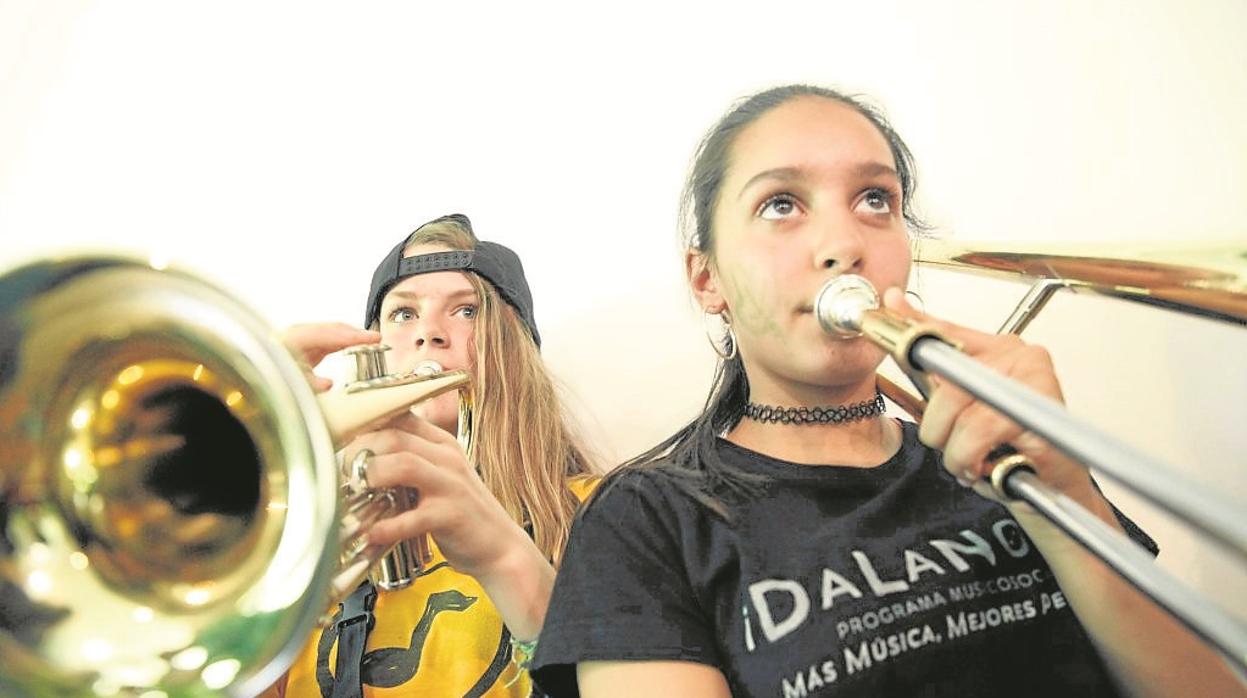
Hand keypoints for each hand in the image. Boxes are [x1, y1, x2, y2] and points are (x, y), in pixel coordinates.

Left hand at [281, 322, 380, 391]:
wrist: (262, 378)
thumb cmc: (272, 380)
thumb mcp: (290, 384)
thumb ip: (310, 384)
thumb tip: (328, 384)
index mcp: (291, 340)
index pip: (326, 334)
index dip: (350, 336)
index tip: (371, 339)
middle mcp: (296, 334)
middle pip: (330, 329)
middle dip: (355, 334)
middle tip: (376, 339)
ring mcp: (302, 337)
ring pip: (332, 332)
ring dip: (352, 337)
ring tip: (372, 342)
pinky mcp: (307, 344)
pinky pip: (330, 338)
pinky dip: (345, 341)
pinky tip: (357, 344)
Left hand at [345, 412, 526, 579]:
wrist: (502, 548)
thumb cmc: (461, 515)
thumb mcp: (438, 478)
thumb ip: (409, 463)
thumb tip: (362, 459)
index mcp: (442, 444)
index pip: (400, 415)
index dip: (366, 423)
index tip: (342, 437)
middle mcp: (447, 458)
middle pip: (395, 436)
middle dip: (361, 450)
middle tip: (343, 471)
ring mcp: (451, 485)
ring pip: (404, 464)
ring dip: (372, 475)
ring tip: (355, 491)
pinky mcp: (452, 515)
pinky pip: (413, 517)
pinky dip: (387, 526)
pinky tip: (372, 533)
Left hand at [881, 288, 1097, 502]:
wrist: (1057, 484)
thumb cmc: (1011, 446)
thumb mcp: (966, 410)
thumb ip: (937, 377)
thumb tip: (898, 320)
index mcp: (1000, 350)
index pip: (948, 329)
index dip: (915, 322)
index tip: (890, 304)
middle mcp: (1019, 356)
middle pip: (946, 382)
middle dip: (938, 427)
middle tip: (953, 446)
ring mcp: (1032, 380)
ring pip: (959, 414)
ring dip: (956, 452)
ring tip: (973, 461)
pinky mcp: (1038, 411)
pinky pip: (978, 434)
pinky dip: (972, 458)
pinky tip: (989, 465)